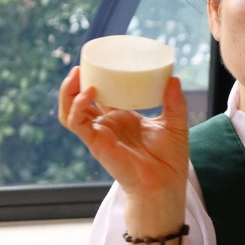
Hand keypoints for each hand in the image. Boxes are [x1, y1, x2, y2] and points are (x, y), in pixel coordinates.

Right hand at [58, 67, 189, 201]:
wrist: (165, 184)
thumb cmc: (170, 160)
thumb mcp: (175, 123)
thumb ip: (175, 101)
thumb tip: (174, 77)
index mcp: (123, 119)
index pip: (103, 95)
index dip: (98, 79)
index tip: (102, 60)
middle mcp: (107, 125)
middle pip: (82, 100)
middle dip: (77, 82)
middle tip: (85, 63)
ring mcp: (99, 134)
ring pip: (70, 110)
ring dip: (68, 92)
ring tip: (77, 74)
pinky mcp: (95, 143)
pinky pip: (77, 122)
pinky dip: (78, 106)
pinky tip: (89, 92)